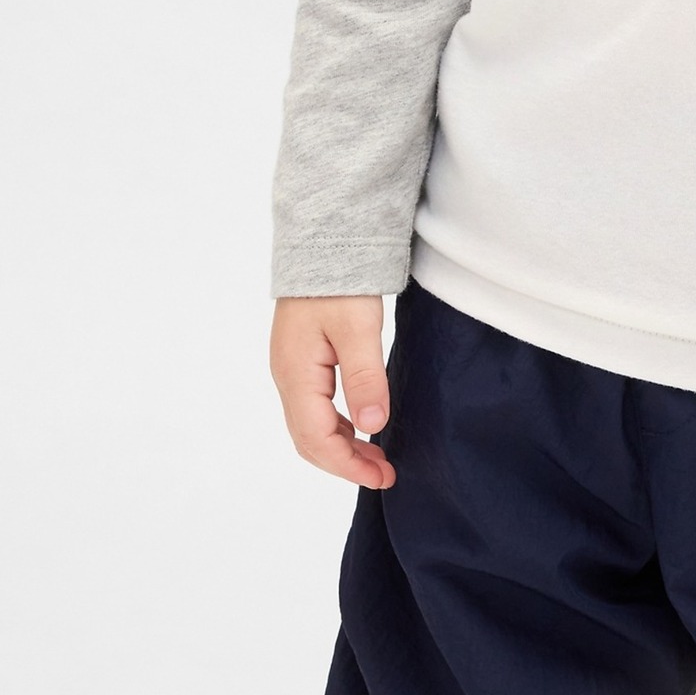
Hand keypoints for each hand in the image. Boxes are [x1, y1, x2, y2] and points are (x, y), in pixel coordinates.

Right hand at [270, 294, 396, 489]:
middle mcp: (287, 377)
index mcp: (296, 375)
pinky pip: (314, 406)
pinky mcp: (301, 359)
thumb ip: (365, 379)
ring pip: (310, 424)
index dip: (348, 466)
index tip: (381, 477)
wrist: (323, 243)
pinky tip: (361, 425)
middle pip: (309, 439)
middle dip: (345, 462)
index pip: (316, 439)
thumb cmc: (340, 283)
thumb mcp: (359, 329)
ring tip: (376, 457)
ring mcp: (291, 368)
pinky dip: (337, 424)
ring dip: (341, 445)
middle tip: (384, 473)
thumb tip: (372, 428)